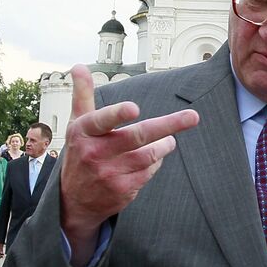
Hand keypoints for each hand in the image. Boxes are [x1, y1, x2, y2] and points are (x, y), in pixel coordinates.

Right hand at [61, 65, 198, 266]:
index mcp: (83, 132)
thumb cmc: (80, 152)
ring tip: (169, 140)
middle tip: (193, 116)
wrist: (74, 201)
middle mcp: (94, 153)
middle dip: (168, 125)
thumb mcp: (76, 124)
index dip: (117, 115)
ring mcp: (109, 173)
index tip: (134, 108)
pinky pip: (149, 171)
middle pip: (137, 136)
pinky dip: (156, 162)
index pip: (100, 120)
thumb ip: (83, 95)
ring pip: (149, 154)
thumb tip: (79, 66)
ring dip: (165, 144)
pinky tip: (154, 158)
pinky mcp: (122, 190)